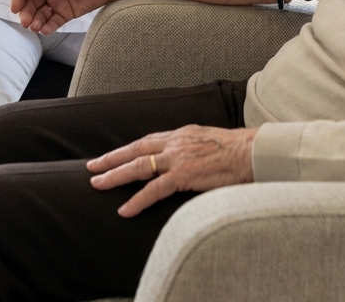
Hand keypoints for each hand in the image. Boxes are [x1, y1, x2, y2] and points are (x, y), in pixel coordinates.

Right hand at [10, 0, 116, 33]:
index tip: (15, 8)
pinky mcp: (66, 13)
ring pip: (41, 14)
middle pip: (32, 3)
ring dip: (36, 21)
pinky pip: (53, 22)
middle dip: (27, 13)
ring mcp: (57, 2)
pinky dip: (48, 27)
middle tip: (26, 22)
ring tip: (35, 27)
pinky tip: (45, 30)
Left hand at [87, 125, 257, 216]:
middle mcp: (176, 142)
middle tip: (92, 167)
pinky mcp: (183, 174)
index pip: (148, 141)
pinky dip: (137, 199)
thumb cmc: (236, 151)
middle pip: (137, 149)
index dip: (128, 149)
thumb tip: (184, 159)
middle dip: (112, 158)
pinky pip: (154, 189)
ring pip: (139, 166)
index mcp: (181, 134)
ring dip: (115, 175)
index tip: (112, 155)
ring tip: (98, 184)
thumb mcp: (208, 142)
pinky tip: (125, 209)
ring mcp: (178, 157)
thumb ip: (192, 148)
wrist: (252, 152)